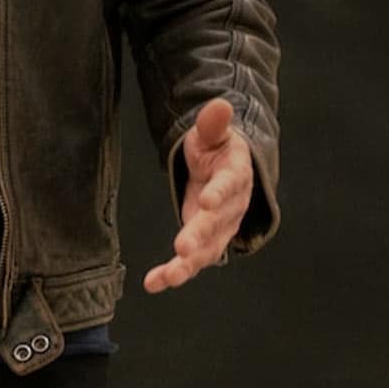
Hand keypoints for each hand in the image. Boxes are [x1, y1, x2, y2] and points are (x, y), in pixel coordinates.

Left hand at [146, 97, 254, 293]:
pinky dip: (173, 274)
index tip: (208, 201)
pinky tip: (153, 283)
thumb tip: (219, 104)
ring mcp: (219, 228)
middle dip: (200, 236)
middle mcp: (231, 207)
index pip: (229, 185)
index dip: (220, 194)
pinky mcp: (205, 242)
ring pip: (207, 250)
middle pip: (217, 224)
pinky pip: (192, 261)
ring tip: (167, 277)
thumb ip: (213, 124)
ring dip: (187, 265)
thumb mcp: (213, 133)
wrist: (228, 171)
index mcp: (235, 176)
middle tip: (182, 248)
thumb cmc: (218, 150)